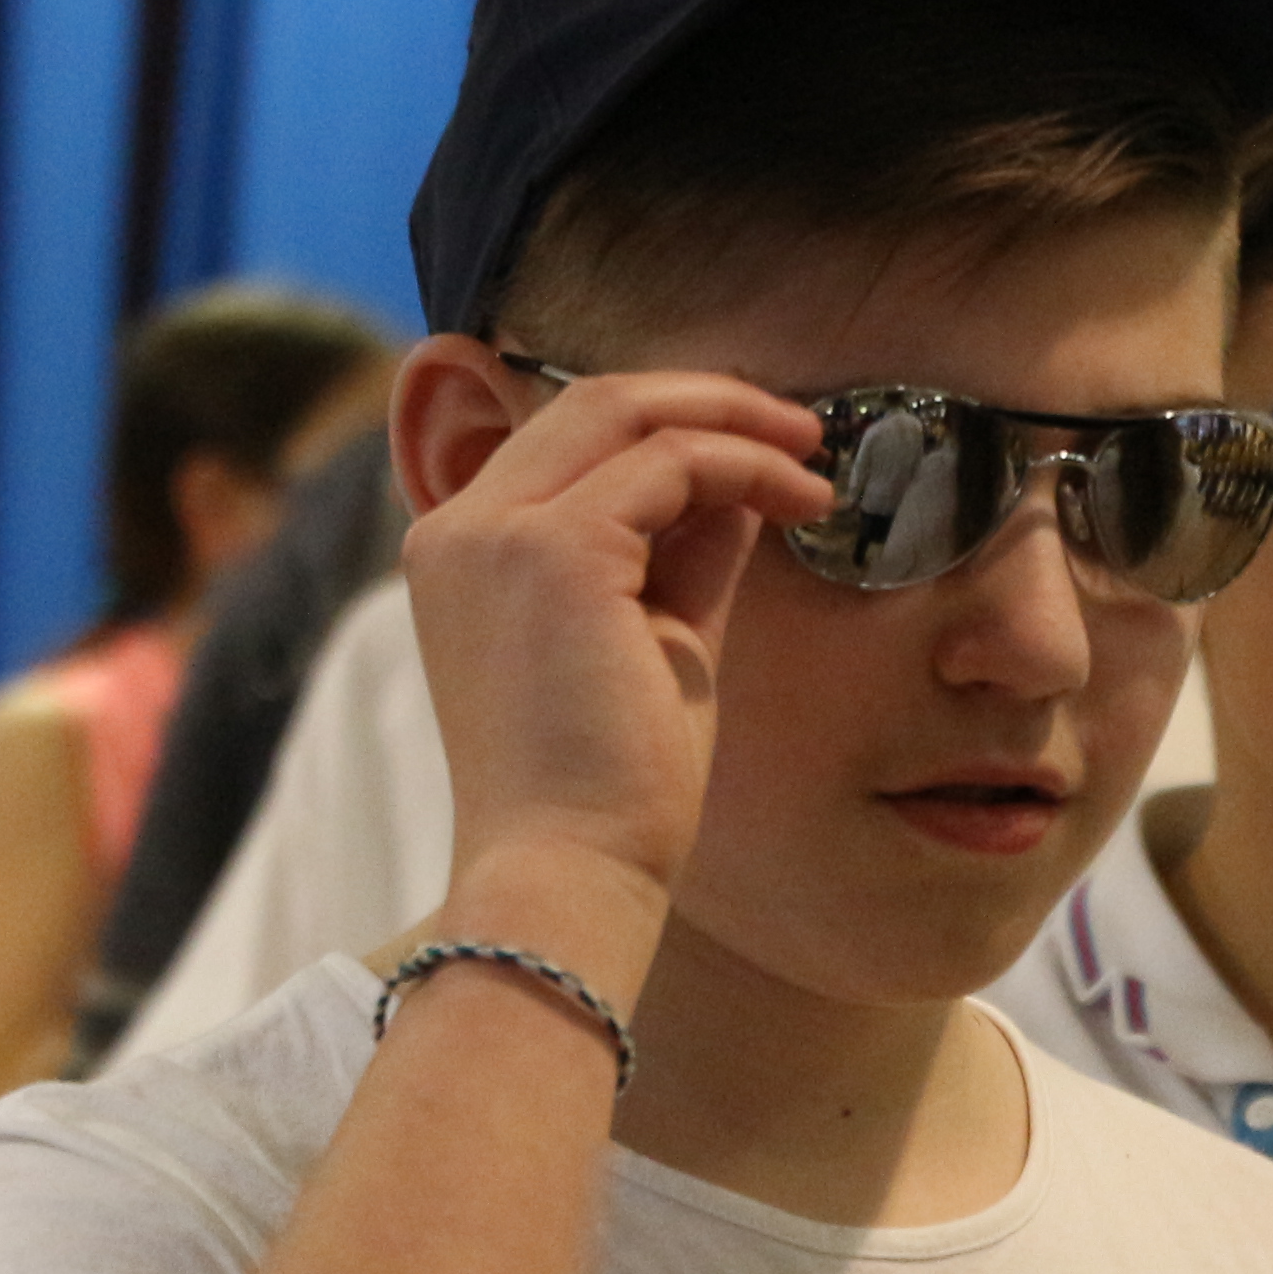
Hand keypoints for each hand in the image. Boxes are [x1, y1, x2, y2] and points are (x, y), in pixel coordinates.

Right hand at [393, 357, 829, 966]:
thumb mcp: (652, 642)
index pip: (567, 442)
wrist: (569, 875)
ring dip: (737, 422)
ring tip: (814, 461)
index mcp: (463, 554)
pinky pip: (669, 462)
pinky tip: (804, 501)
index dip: (669, 426)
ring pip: (627, 411)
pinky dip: (745, 465)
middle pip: (590, 401)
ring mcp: (495, 532)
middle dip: (707, 398)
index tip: (761, 449)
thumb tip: (738, 486)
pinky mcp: (551, 548)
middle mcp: (459, 529)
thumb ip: (682, 556)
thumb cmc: (610, 790)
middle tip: (800, 429)